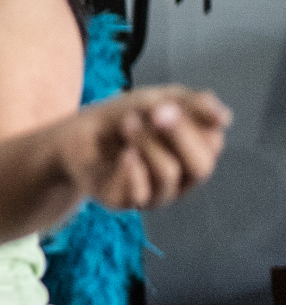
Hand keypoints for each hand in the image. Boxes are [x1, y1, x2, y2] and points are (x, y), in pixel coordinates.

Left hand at [69, 86, 230, 209]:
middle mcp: (181, 179)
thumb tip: (225, 118)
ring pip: (169, 174)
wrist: (78, 134)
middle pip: (202, 166)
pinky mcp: (127, 204)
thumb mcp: (158, 100)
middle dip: (179, 134)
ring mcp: (156, 195)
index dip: (193, 121)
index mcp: (194, 153)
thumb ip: (192, 105)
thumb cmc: (124, 116)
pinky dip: (132, 167)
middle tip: (155, 110)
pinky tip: (123, 153)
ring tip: (127, 122)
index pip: (213, 143)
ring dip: (147, 143)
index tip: (166, 101)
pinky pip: (141, 192)